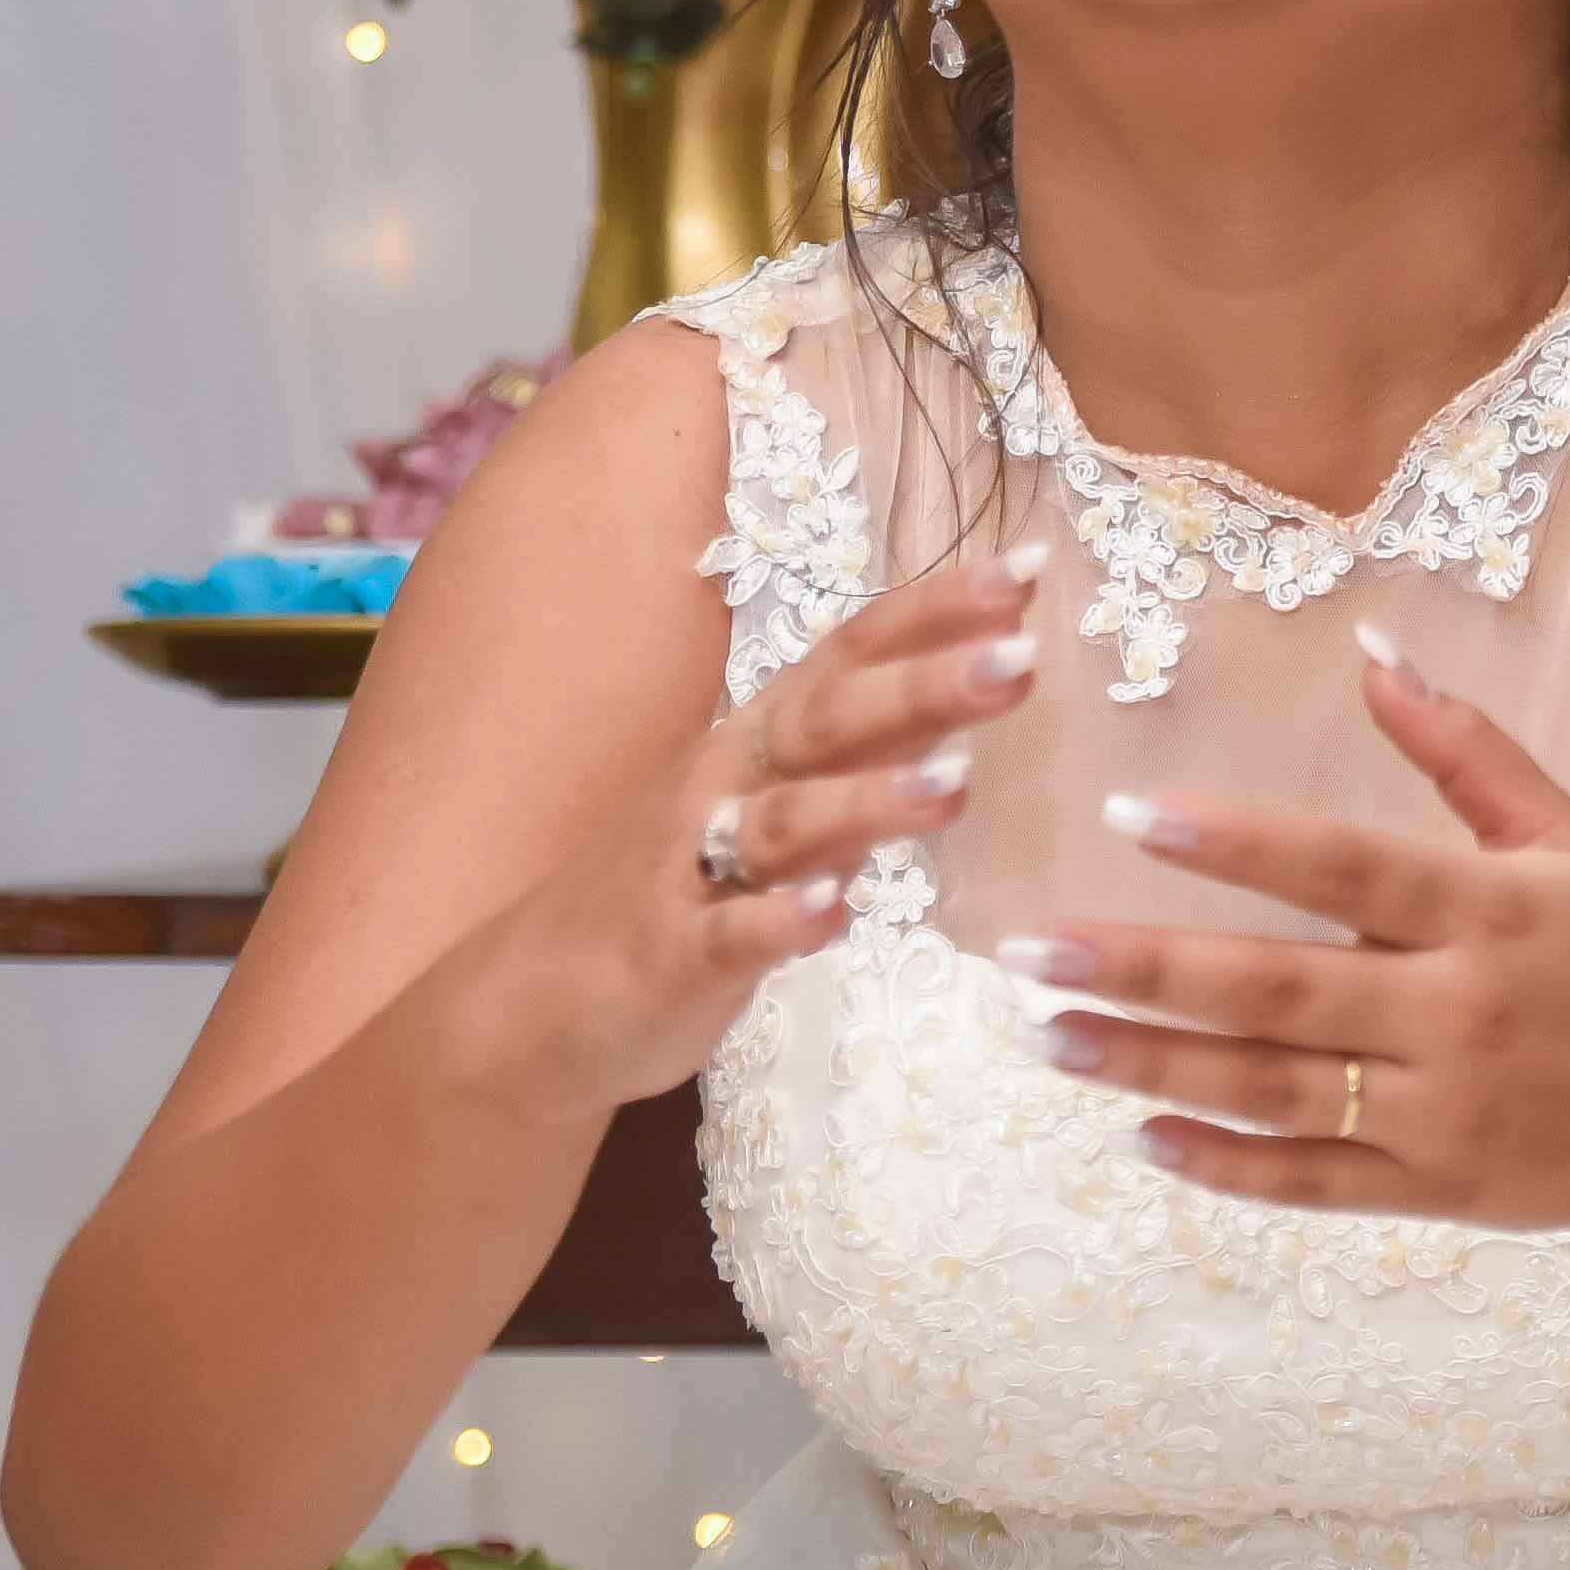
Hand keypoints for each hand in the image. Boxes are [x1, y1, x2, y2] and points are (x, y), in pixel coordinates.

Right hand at [470, 544, 1036, 1115]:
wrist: (539, 998)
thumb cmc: (686, 883)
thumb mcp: (788, 797)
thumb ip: (877, 744)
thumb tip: (978, 671)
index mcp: (765, 737)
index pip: (854, 653)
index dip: (936, 611)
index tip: (1029, 571)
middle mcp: (729, 783)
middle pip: (829, 721)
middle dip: (923, 688)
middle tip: (1020, 659)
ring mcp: (694, 869)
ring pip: (785, 822)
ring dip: (868, 801)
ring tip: (955, 788)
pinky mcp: (674, 957)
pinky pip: (730, 934)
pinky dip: (781, 920)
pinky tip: (834, 913)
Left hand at [1002, 628, 1569, 1227]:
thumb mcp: (1567, 838)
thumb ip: (1465, 749)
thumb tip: (1372, 648)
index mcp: (1491, 910)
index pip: (1344, 866)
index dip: (1236, 842)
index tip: (1127, 815)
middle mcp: (1460, 1011)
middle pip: (1278, 988)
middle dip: (1142, 969)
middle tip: (1025, 950)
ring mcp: (1444, 1109)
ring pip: (1272, 1089)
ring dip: (1150, 1065)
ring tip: (1048, 1036)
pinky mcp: (1438, 1188)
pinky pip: (1312, 1183)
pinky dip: (1224, 1166)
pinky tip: (1141, 1136)